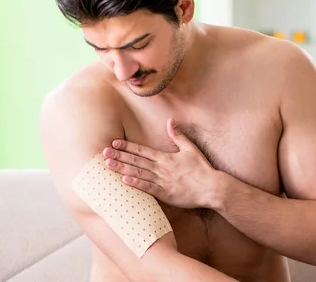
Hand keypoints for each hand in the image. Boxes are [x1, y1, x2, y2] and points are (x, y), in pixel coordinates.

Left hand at [102, 118, 220, 208]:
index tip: (114, 142)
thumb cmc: (202, 168)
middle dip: (119, 155)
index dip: (127, 146)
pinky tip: (124, 180)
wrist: (211, 187)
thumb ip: (178, 135)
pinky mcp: (165, 194)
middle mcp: (161, 168)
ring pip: (138, 173)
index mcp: (166, 157)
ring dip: (122, 168)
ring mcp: (162, 181)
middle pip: (136, 160)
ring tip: (108, 164)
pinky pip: (148, 188)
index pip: (143, 150)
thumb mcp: (190, 148)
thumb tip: (170, 121)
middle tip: (104, 152)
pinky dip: (136, 184)